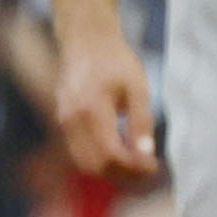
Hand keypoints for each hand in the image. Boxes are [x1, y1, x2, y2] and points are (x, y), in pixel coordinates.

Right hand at [51, 21, 160, 178]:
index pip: (110, 155)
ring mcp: (64, 122)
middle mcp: (72, 120)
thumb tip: (146, 154)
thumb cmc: (115, 60)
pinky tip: (121, 151)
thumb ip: (141, 122)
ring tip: (136, 163)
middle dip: (122, 174)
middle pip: (94, 166)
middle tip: (147, 169)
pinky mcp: (63, 122)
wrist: (85, 41)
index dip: (133, 168)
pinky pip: (79, 152)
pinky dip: (99, 160)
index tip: (153, 166)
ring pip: (84, 163)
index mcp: (92, 110)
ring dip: (110, 170)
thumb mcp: (137, 88)